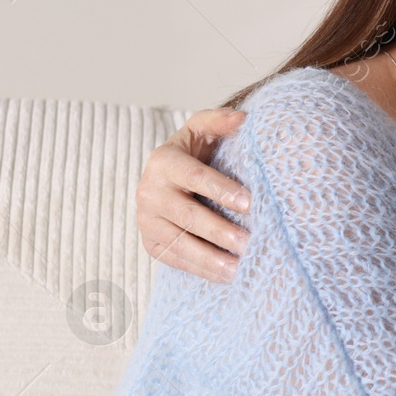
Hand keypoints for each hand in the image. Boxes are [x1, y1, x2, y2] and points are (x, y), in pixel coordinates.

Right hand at [136, 107, 251, 283]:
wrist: (169, 176)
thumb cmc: (195, 151)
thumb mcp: (203, 129)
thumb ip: (220, 121)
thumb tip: (244, 119)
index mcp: (164, 161)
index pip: (195, 177)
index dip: (221, 190)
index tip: (249, 203)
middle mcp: (149, 191)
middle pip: (187, 215)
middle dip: (219, 231)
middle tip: (249, 242)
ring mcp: (146, 220)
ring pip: (179, 242)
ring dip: (210, 258)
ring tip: (238, 268)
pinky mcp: (150, 242)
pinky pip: (175, 259)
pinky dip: (200, 269)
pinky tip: (226, 276)